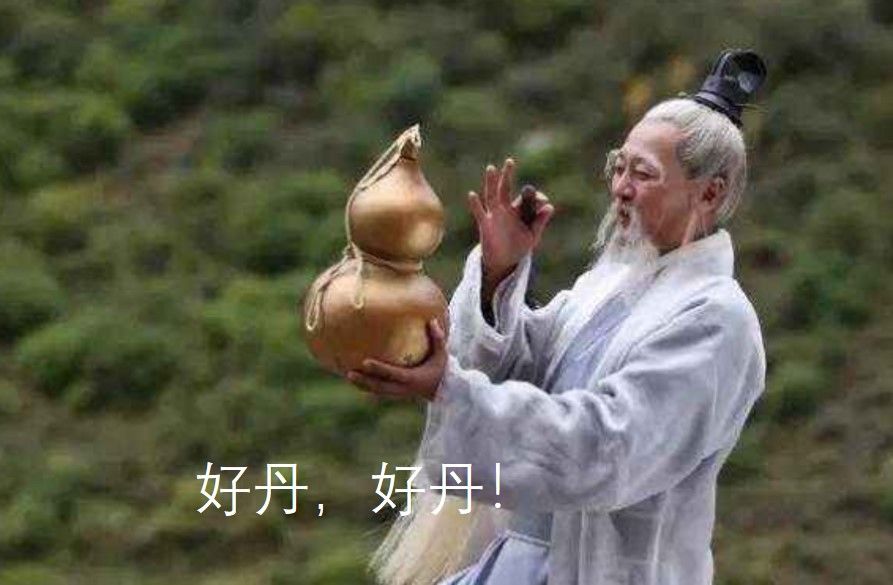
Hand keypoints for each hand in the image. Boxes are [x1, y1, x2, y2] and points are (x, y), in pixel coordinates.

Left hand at [347, 319, 447, 401]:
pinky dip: (367, 386)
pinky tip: (356, 379)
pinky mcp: (396, 394)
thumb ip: (437, 338)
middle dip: (364, 381)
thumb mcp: (442, 354)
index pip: (392, 374)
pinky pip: (379, 391)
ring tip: (347, 376)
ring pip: (377, 391)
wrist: (443, 390)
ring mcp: (398, 393)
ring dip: (362, 385)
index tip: (365, 362)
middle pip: (379, 387)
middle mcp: (403, 388)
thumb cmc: (441, 368)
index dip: (378, 369)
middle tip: (349, 373)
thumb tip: (432, 320)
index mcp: (412, 378)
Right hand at [468, 158, 554, 288]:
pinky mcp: (485, 225)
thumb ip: (540, 221)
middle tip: (510, 162)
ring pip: (492, 196)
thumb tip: (550, 206)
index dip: (535, 197)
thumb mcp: (533, 235)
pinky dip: (475, 204)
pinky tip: (472, 194)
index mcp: (519, 210)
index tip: (543, 201)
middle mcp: (506, 209)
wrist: (504, 261)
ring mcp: (494, 216)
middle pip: (505, 189)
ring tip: (491, 168)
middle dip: (507, 176)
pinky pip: (480, 213)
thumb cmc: (519, 246)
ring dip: (491, 183)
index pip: (526, 198)